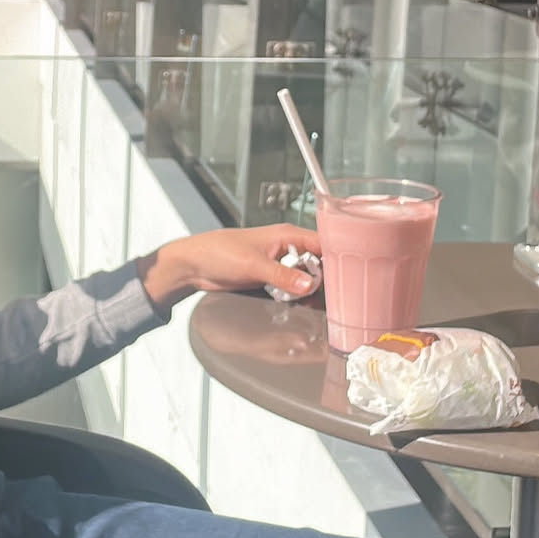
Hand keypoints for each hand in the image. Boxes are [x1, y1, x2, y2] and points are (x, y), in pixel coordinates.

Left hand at [143, 224, 319, 305]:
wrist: (194, 266)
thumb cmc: (217, 252)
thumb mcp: (253, 265)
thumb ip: (282, 275)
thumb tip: (308, 284)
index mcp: (286, 235)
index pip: (322, 243)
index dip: (335, 258)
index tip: (344, 276)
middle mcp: (285, 247)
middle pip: (317, 263)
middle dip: (322, 279)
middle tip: (325, 295)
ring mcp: (278, 263)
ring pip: (305, 277)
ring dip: (307, 290)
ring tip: (309, 301)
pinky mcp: (270, 277)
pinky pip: (291, 287)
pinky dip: (295, 295)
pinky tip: (295, 303)